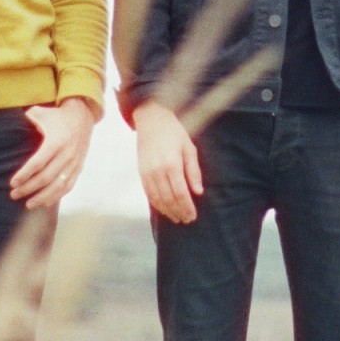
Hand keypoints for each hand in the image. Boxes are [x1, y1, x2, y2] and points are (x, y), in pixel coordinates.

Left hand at [12, 98, 99, 209]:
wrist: (83, 115)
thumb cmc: (57, 116)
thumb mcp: (41, 113)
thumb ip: (25, 120)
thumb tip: (8, 126)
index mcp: (56, 141)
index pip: (37, 163)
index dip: (24, 175)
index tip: (12, 183)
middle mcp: (67, 154)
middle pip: (45, 177)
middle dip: (28, 188)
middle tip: (14, 194)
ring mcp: (74, 162)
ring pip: (58, 186)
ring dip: (42, 197)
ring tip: (27, 204)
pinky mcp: (79, 167)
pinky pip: (68, 186)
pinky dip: (57, 196)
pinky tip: (45, 203)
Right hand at [134, 101, 201, 224]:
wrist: (151, 120)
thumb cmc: (174, 132)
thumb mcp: (189, 148)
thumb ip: (193, 171)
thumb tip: (198, 192)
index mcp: (172, 164)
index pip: (180, 192)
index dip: (187, 206)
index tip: (193, 215)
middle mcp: (157, 171)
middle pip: (169, 198)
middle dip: (179, 211)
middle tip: (187, 220)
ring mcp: (147, 172)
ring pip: (158, 199)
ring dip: (168, 211)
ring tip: (177, 218)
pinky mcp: (141, 173)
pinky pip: (149, 193)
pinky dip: (157, 204)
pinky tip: (164, 209)